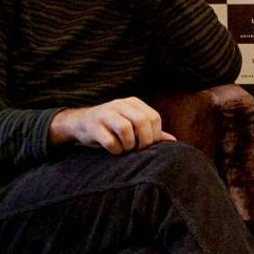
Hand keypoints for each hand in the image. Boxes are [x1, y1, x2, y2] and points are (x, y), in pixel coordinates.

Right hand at [50, 97, 176, 153]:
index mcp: (133, 103)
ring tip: (126, 149)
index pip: (153, 117)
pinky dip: (115, 149)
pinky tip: (115, 151)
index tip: (149, 146)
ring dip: (129, 145)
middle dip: (144, 140)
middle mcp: (120, 104)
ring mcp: (106, 113)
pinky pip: (109, 140)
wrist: (81, 123)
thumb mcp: (132, 124)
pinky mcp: (93, 126)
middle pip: (142, 121)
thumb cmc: (112, 126)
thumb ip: (151, 131)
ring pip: (125, 128)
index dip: (155, 135)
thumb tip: (172, 141)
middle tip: (138, 150)